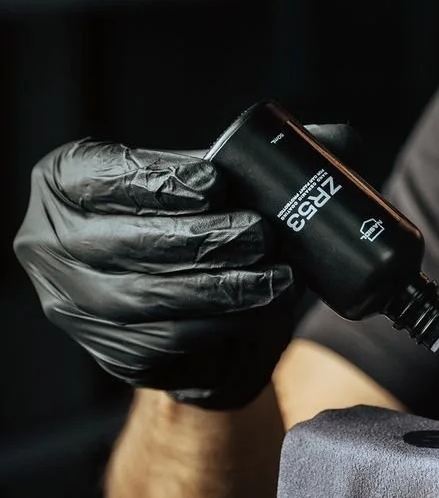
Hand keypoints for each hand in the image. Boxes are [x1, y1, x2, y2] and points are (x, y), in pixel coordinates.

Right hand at [14, 125, 356, 409]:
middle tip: (258, 234)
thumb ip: (262, 153)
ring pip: (142, 299)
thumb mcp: (216, 180)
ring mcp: (73, 304)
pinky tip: (255, 312)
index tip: (215, 183)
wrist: (196, 305)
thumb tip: (330, 144)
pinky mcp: (108, 353)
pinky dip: (214, 326)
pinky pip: (160, 344)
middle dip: (197, 239)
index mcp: (65, 182)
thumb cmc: (206, 224)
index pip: (100, 176)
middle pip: (121, 243)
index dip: (155, 181)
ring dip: (215, 289)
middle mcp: (49, 244)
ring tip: (275, 277)